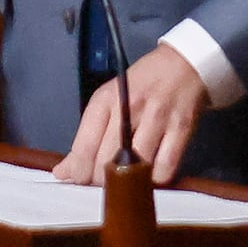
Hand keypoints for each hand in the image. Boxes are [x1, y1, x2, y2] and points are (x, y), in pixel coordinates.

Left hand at [55, 43, 208, 184]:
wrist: (183, 63)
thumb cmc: (142, 84)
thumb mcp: (109, 100)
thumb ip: (87, 136)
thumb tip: (64, 172)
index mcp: (106, 99)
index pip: (84, 147)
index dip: (78, 173)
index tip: (78, 181)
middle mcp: (129, 108)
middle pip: (107, 163)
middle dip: (101, 182)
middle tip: (104, 184)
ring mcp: (157, 118)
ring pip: (135, 169)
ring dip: (129, 183)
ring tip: (127, 182)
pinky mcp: (182, 129)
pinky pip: (164, 169)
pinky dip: (156, 180)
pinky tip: (151, 174)